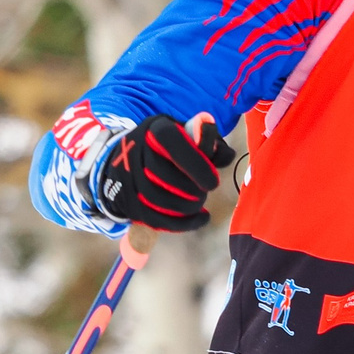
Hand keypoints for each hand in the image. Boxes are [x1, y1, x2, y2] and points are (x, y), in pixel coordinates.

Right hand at [94, 114, 233, 231]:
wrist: (126, 155)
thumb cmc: (167, 144)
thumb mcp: (186, 132)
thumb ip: (209, 142)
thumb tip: (227, 155)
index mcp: (156, 130)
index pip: (176, 147)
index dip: (197, 167)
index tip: (213, 183)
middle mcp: (137, 151)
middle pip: (167, 178)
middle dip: (193, 191)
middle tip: (203, 192)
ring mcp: (128, 178)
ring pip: (160, 201)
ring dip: (187, 207)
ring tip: (198, 203)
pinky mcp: (127, 202)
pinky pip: (155, 219)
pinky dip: (182, 223)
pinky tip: (201, 218)